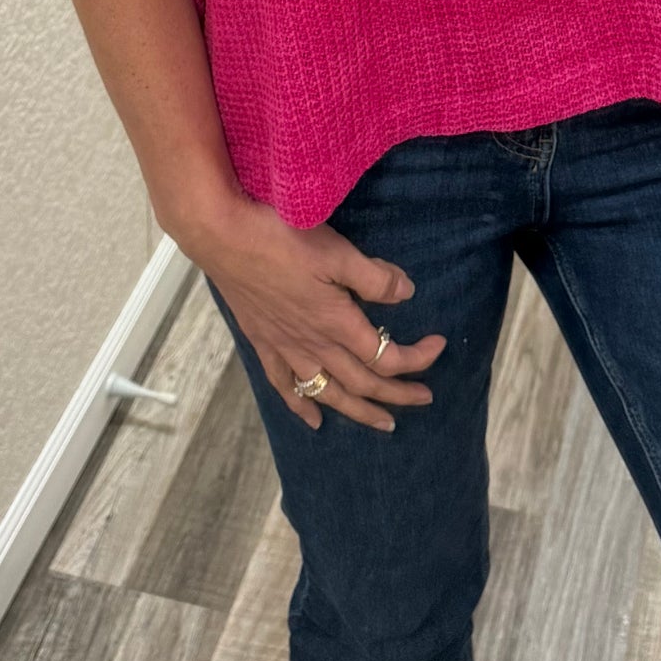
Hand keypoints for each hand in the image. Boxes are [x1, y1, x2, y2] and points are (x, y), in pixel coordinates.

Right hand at [178, 192, 446, 432]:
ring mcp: (285, 347)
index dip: (416, 358)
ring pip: (328, 392)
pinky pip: (284, 386)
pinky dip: (301, 406)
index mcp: (336, 322)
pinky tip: (312, 419)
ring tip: (383, 424)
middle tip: (424, 399)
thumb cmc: (280, 236)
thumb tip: (406, 295)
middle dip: (397, 394)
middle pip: (362, 383)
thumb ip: (373, 277)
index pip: (385, 356)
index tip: (439, 346)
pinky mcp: (262, 342)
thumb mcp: (337, 250)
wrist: (221, 236)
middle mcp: (313, 344)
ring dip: (359, 411)